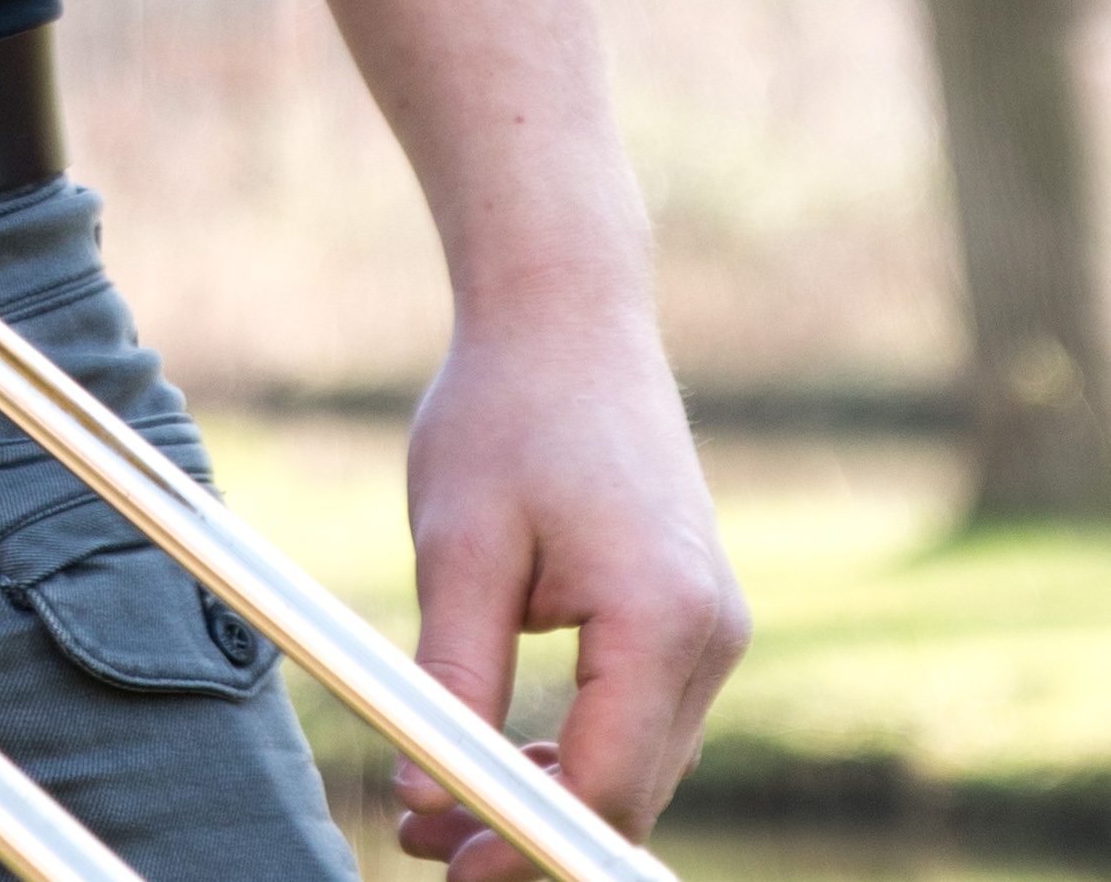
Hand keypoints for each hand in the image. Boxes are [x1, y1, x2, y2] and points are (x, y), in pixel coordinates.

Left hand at [393, 299, 747, 872]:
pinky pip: (646, 719)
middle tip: (425, 845)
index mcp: (663, 617)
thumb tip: (427, 791)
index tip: (441, 861)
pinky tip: (506, 752)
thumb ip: (453, 677)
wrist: (567, 313)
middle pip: (631, 792)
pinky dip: (582, 749)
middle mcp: (712, 634)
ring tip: (445, 804)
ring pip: (641, 763)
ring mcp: (715, 625)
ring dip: (553, 795)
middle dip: (530, 832)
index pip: (603, 786)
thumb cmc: (506, 412)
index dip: (520, 840)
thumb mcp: (461, 545)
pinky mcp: (697, 611)